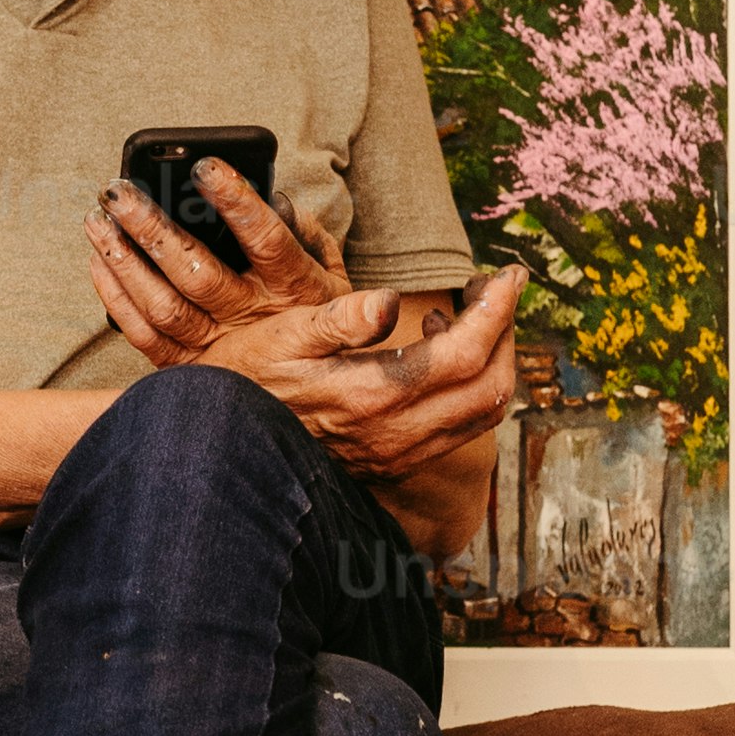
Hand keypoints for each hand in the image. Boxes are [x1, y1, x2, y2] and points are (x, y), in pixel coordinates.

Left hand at [84, 157, 343, 364]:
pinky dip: (117, 299)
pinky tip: (100, 262)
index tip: (204, 167)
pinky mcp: (189, 368)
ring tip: (97, 220)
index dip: (237, 202)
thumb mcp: (332, 273)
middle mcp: (252, 320)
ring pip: (163, 306)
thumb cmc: (315, 314)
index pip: (267, 240)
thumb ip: (306, 232)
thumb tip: (273, 198)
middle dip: (152, 228)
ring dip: (124, 261)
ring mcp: (218, 349)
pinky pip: (145, 336)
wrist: (309, 393)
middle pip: (197, 272)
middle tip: (117, 191)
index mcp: (294, 289)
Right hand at [196, 265, 524, 513]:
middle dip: (507, 331)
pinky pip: (461, 426)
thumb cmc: (248, 381)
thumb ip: (339, 319)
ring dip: (495, 360)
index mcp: (373, 394)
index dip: (498, 310)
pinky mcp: (397, 460)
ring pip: (483, 411)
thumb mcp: (282, 338)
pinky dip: (471, 386)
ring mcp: (400, 452)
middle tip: (498, 288)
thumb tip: (390, 299)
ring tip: (471, 313)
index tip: (507, 275)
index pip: (465, 352)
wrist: (227, 448)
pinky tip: (435, 349)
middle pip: (490, 384)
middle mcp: (397, 432)